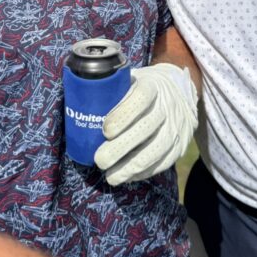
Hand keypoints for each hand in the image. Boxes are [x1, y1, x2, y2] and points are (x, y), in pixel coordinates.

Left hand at [94, 63, 196, 185]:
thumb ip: (110, 90)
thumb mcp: (129, 80)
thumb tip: (75, 104)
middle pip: (146, 128)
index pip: (141, 97)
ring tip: (110, 176)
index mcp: (152, 85)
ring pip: (155, 149)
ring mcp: (176, 127)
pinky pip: (163, 163)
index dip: (123, 114)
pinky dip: (143, 172)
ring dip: (130, 166)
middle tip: (99, 160)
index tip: (105, 130)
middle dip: (120, 148)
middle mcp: (167, 106)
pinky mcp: (180, 146)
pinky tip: (126, 176)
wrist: (179, 94)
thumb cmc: (140, 89)